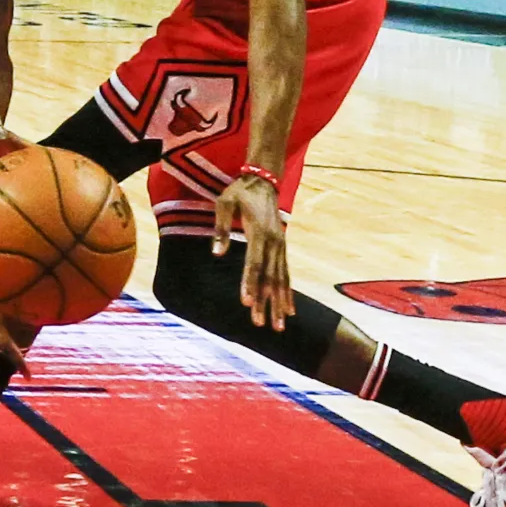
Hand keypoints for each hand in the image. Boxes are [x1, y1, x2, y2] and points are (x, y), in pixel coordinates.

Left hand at [213, 174, 294, 330]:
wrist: (263, 180)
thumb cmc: (239, 192)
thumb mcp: (224, 203)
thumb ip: (220, 228)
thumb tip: (216, 253)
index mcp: (258, 232)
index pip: (254, 264)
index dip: (250, 284)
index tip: (246, 303)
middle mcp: (273, 242)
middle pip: (269, 277)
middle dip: (265, 302)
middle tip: (260, 324)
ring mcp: (280, 246)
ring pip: (281, 279)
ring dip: (279, 303)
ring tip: (279, 326)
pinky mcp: (282, 247)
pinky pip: (286, 273)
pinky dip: (288, 292)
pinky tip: (289, 310)